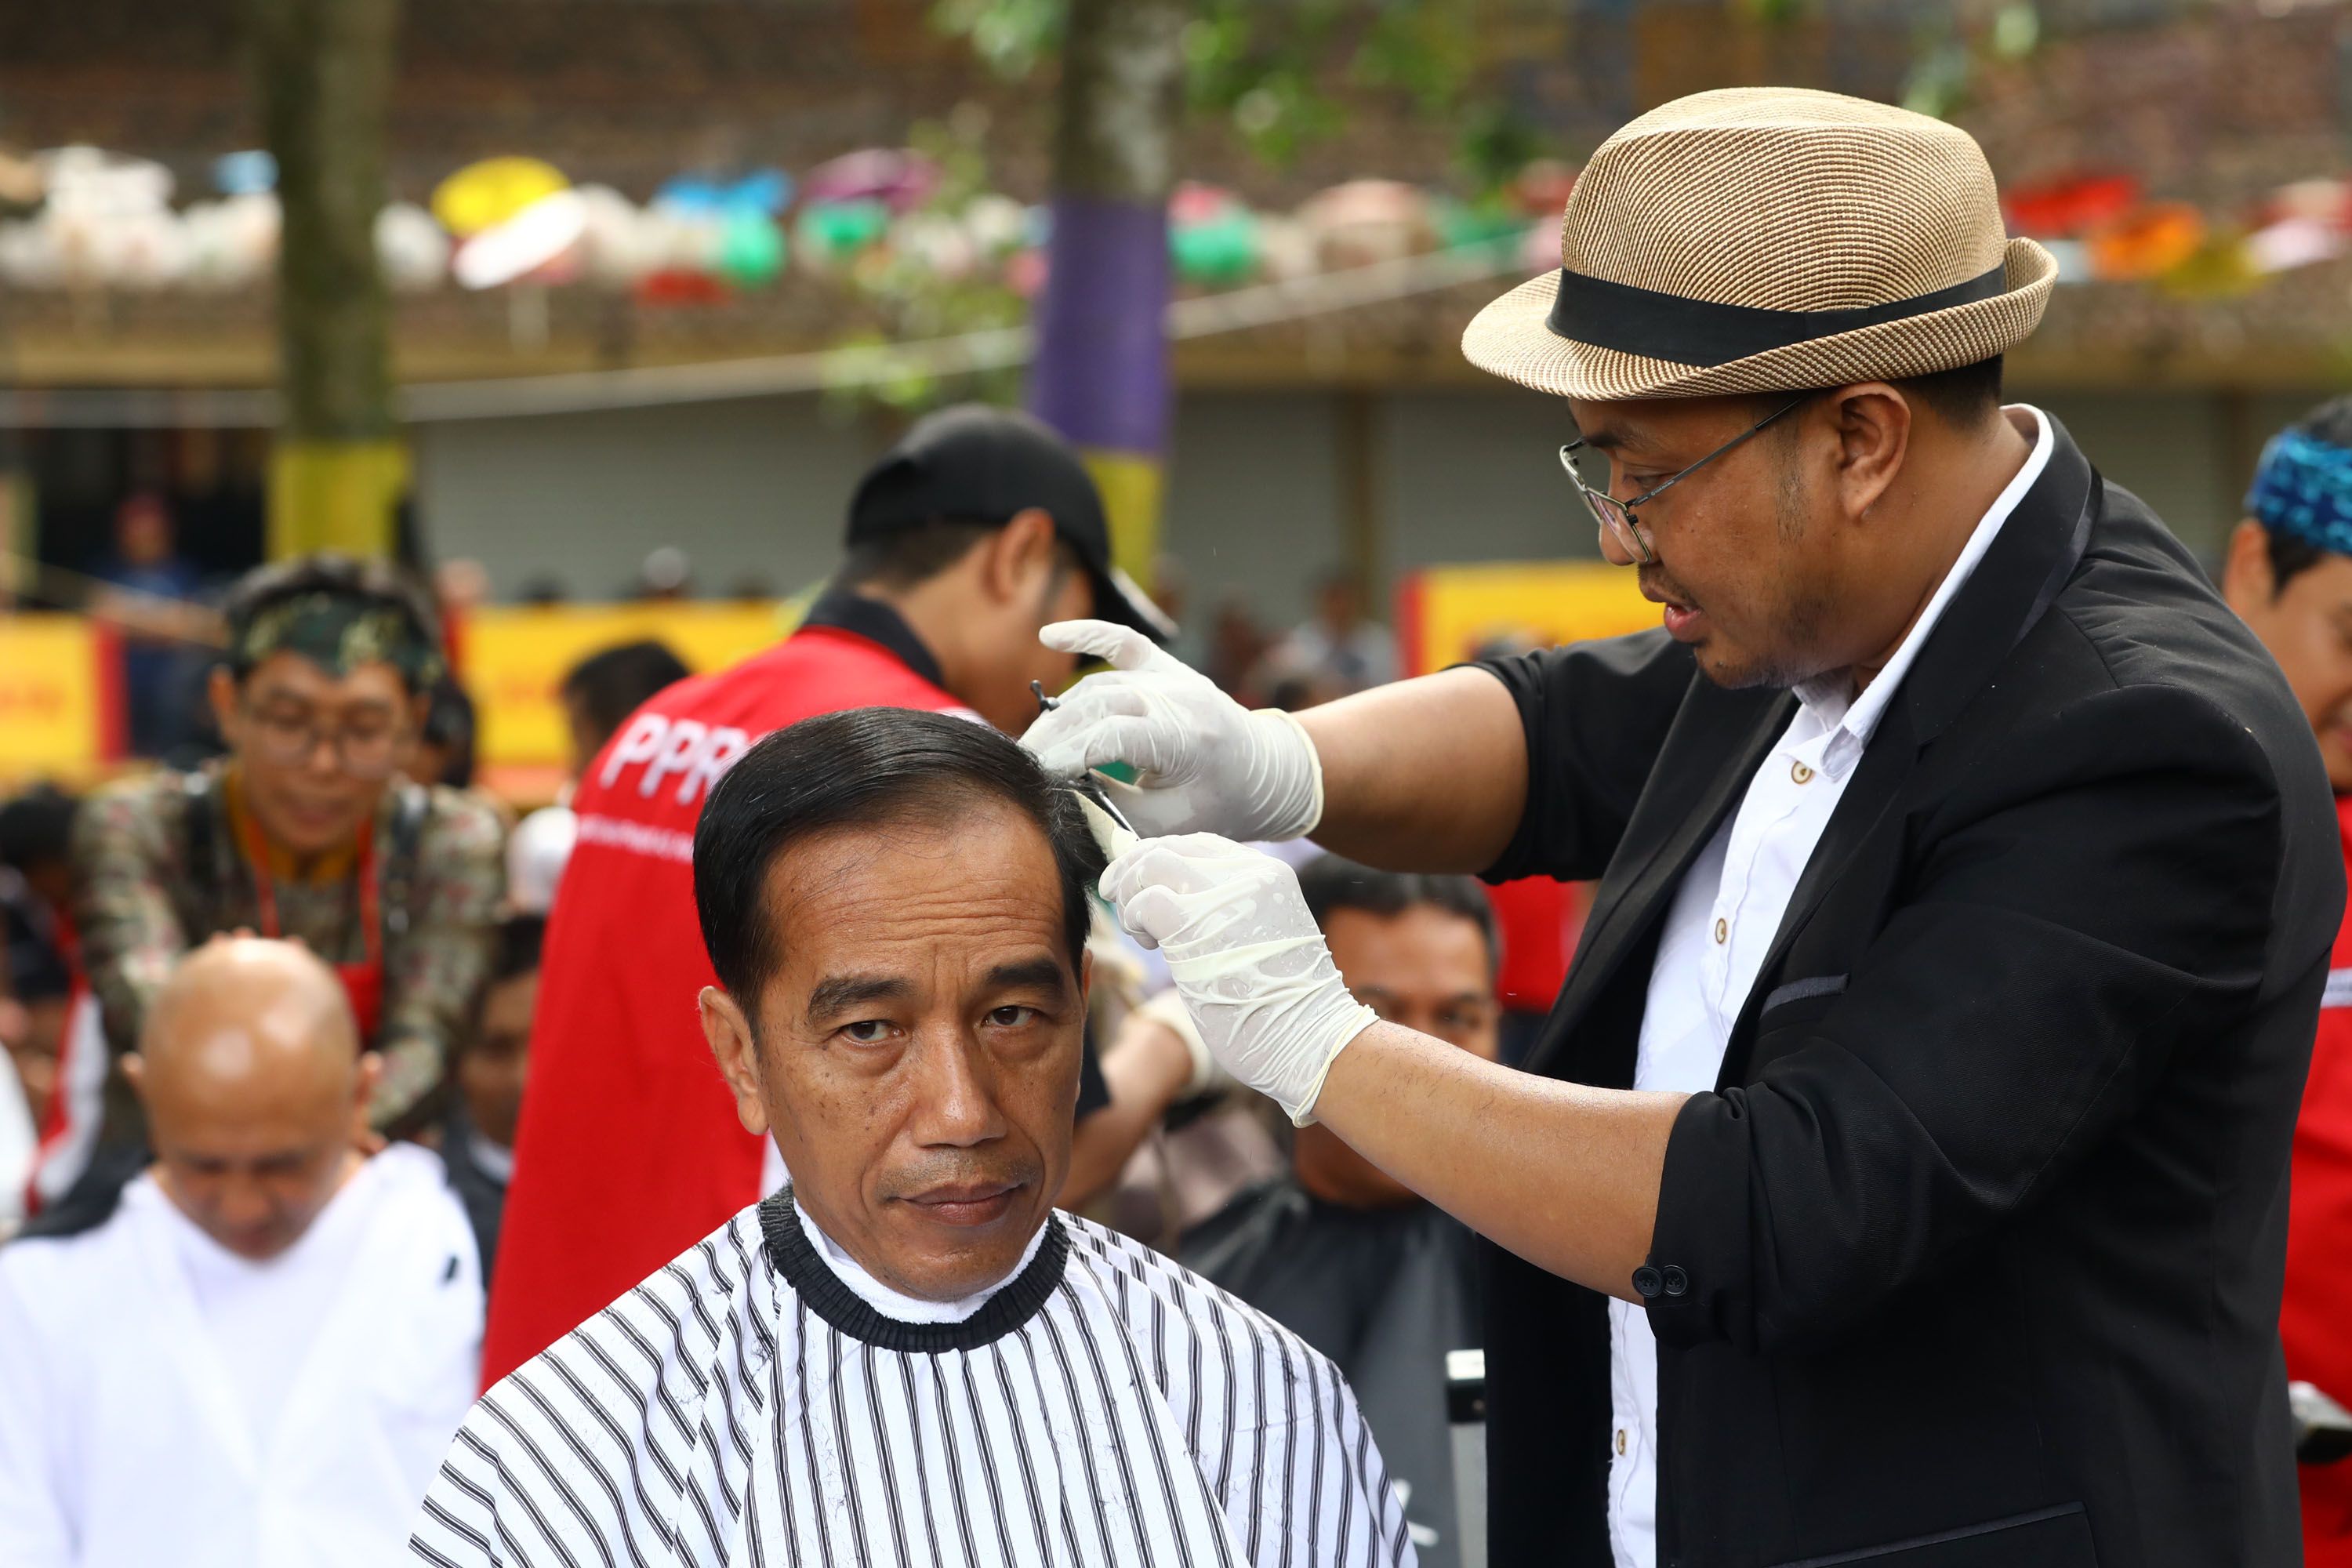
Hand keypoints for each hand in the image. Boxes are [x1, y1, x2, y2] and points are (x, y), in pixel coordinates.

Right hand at [1021, 620, 1323, 841]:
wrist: (1265, 772)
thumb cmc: (1219, 806)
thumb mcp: (1168, 823)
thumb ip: (1113, 807)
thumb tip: (1058, 792)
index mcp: (1186, 739)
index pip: (1112, 736)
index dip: (1069, 756)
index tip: (1038, 779)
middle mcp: (1179, 698)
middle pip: (1099, 706)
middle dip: (1054, 737)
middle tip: (1023, 766)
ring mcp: (1172, 677)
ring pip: (1100, 684)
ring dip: (1061, 713)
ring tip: (1034, 747)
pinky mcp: (1165, 666)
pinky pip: (1123, 641)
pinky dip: (1086, 635)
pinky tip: (1048, 635)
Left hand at [1100, 834, 1376, 1124]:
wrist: (1312, 1040)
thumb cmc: (1285, 1006)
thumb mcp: (1265, 938)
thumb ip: (1228, 911)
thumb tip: (1174, 900)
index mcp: (1268, 875)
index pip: (1199, 846)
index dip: (1163, 859)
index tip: (1143, 884)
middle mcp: (1247, 874)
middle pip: (1170, 847)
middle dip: (1134, 870)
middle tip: (1118, 897)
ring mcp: (1221, 897)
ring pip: (1151, 864)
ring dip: (1131, 894)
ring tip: (1142, 932)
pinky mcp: (1195, 927)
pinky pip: (1145, 901)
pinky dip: (1134, 917)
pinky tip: (1148, 942)